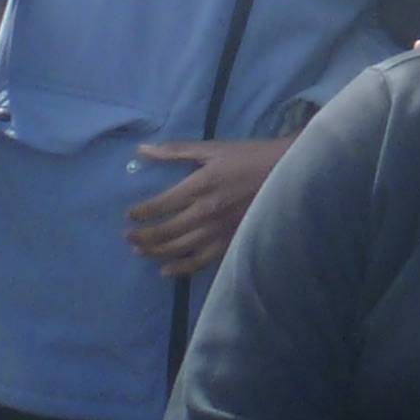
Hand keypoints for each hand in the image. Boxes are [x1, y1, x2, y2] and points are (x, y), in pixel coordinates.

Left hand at [125, 136, 294, 276]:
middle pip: (165, 231)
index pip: (159, 205)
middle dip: (142, 236)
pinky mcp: (231, 242)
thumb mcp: (214, 148)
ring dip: (155, 251)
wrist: (290, 173)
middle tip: (129, 237)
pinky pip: (201, 261)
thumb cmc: (251, 157)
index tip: (130, 215)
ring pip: (178, 249)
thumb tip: (142, 149)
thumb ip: (176, 151)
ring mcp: (219, 230)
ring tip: (140, 250)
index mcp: (200, 185)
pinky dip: (181, 268)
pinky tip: (167, 270)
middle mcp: (206, 212)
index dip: (140, 213)